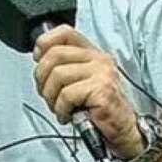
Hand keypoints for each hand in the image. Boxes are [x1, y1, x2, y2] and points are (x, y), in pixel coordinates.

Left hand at [33, 25, 143, 158]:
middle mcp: (99, 59)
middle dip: (42, 77)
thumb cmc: (98, 109)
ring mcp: (102, 73)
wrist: (122, 128)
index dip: (45, 43)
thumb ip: (65, 67)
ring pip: (58, 75)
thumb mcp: (81, 81)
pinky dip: (61, 109)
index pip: (65, 32)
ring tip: (60, 108)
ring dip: (51, 97)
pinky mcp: (101, 89)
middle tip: (48, 94)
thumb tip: (39, 60)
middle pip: (55, 54)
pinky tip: (68, 115)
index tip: (39, 60)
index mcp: (93, 53)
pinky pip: (67, 95)